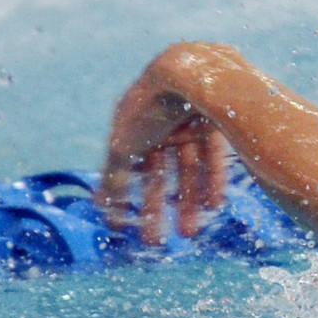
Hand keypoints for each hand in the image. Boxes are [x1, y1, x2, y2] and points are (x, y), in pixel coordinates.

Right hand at [98, 53, 231, 244]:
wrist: (188, 75)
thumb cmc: (148, 110)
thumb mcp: (124, 146)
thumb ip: (114, 175)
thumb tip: (100, 204)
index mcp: (135, 127)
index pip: (131, 170)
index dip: (127, 198)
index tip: (123, 227)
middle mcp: (162, 125)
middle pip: (160, 174)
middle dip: (158, 208)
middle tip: (157, 242)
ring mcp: (190, 123)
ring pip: (189, 170)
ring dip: (187, 202)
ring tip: (189, 233)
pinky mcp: (218, 123)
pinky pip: (214, 158)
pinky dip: (213, 182)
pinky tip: (213, 206)